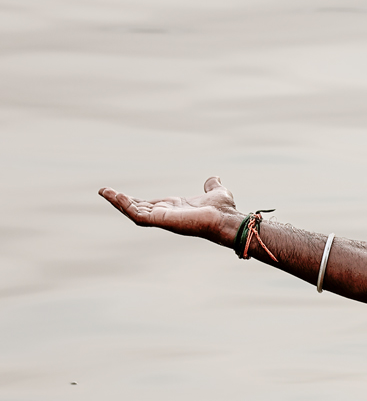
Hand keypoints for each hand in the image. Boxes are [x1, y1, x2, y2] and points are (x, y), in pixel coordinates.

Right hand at [100, 176, 242, 244]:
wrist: (228, 219)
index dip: (134, 200)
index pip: (149, 205)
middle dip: (121, 201)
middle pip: (137, 209)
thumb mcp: (215, 192)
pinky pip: (138, 216)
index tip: (120, 193)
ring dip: (119, 203)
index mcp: (174, 208)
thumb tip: (214, 179)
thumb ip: (212, 186)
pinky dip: (126, 207)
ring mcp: (163, 219)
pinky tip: (116, 197)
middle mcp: (167, 215)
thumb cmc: (223, 210)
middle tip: (104, 191)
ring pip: (134, 213)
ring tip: (105, 192)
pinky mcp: (162, 221)